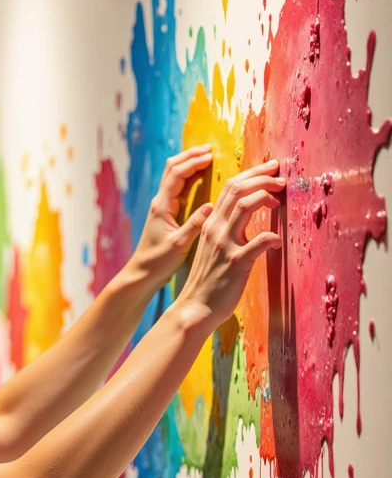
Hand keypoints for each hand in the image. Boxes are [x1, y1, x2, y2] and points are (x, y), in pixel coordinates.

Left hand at [130, 145, 217, 291]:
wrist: (143, 273)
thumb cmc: (159, 261)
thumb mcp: (179, 244)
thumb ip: (194, 224)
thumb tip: (211, 206)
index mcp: (162, 206)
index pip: (178, 174)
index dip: (194, 162)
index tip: (212, 156)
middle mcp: (160, 201)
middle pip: (173, 168)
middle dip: (191, 156)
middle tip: (210, 150)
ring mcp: (162, 205)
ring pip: (175, 175)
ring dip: (190, 164)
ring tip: (208, 157)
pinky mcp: (166, 212)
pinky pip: (179, 187)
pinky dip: (190, 177)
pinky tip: (201, 176)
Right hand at [177, 159, 284, 329]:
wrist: (195, 308)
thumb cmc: (207, 280)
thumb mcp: (211, 248)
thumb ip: (223, 230)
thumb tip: (240, 216)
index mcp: (210, 224)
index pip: (230, 187)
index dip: (252, 174)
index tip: (270, 170)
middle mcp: (216, 229)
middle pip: (238, 189)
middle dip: (263, 177)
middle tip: (281, 178)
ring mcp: (225, 245)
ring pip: (246, 205)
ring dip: (266, 196)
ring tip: (280, 200)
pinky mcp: (237, 262)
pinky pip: (261, 241)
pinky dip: (274, 237)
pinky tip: (279, 242)